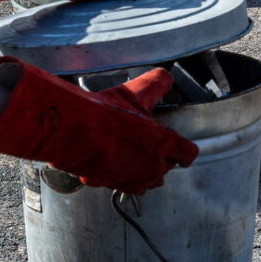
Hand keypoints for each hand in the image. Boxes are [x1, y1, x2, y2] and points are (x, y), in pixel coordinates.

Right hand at [0, 58, 197, 193]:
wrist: (72, 133)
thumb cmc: (105, 113)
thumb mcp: (136, 91)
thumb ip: (157, 84)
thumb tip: (166, 77)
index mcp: (164, 143)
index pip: (188, 154)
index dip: (186, 150)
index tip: (185, 150)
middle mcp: (151, 166)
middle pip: (167, 169)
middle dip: (163, 160)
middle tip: (154, 148)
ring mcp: (130, 178)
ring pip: (146, 183)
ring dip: (145, 173)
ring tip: (136, 160)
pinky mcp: (108, 184)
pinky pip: (121, 184)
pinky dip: (120, 177)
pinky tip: (111, 164)